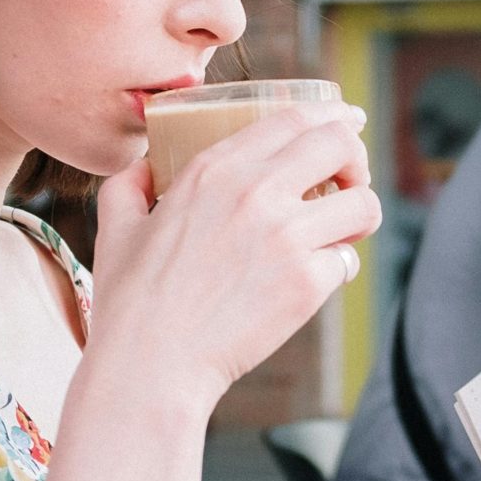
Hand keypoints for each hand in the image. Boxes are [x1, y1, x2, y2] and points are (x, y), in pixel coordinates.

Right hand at [81, 101, 379, 416]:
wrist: (151, 364)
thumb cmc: (129, 301)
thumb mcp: (117, 226)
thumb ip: (130, 184)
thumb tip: (145, 167)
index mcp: (214, 170)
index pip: (293, 118)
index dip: (330, 116)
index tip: (346, 121)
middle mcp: (256, 193)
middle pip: (339, 145)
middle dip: (356, 158)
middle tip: (349, 181)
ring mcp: (287, 237)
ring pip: (363, 204)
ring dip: (360, 214)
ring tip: (344, 230)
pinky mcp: (307, 283)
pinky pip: (347, 260)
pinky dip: (337, 268)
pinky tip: (314, 279)